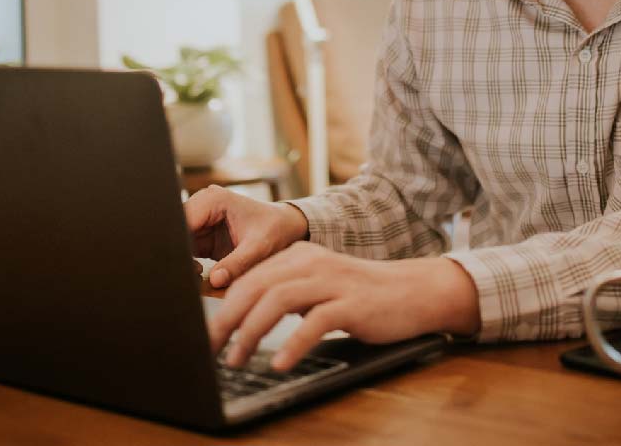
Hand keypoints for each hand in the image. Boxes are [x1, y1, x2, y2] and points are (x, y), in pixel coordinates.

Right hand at [183, 185, 309, 287]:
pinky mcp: (201, 236)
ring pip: (178, 243)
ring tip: (198, 274)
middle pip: (176, 231)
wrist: (285, 227)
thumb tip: (215, 280)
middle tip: (191, 273)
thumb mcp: (260, 247)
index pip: (182, 220)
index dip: (178, 243)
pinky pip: (185, 251)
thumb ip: (237, 263)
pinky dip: (189, 264)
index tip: (184, 265)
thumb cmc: (275, 229)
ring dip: (183, 260)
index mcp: (213, 199)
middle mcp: (202, 206)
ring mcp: (200, 220)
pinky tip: (200, 274)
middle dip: (179, 253)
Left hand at [206, 241, 480, 371]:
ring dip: (250, 333)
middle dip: (226, 320)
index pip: (248, 278)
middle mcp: (311, 263)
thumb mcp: (318, 286)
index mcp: (298, 257)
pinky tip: (280, 363)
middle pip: (255, 287)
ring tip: (237, 359)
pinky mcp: (352, 304)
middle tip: (210, 349)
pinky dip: (293, 345)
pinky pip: (315, 323)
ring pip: (277, 300)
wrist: (413, 291)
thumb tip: (242, 320)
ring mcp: (332, 282)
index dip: (221, 307)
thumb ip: (286, 294)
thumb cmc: (361, 295)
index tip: (207, 335)